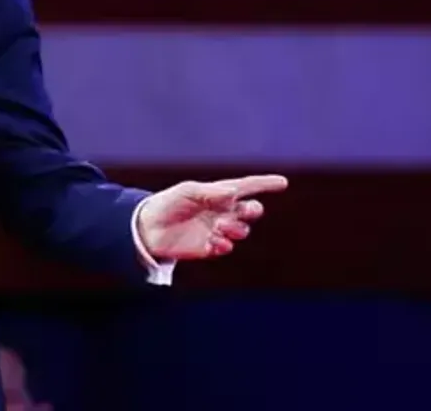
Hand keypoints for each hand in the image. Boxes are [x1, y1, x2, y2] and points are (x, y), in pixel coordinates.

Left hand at [136, 174, 287, 259]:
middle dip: (252, 211)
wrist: (148, 227)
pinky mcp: (211, 247)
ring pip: (241, 230)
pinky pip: (227, 247)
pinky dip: (225, 244)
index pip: (246, 187)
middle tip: (245, 211)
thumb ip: (210, 192)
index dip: (264, 184)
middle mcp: (222, 211)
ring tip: (220, 227)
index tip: (282, 182)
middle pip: (250, 211)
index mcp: (218, 194)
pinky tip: (215, 242)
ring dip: (236, 228)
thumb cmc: (168, 203)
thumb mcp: (187, 192)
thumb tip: (234, 192)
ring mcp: (218, 230)